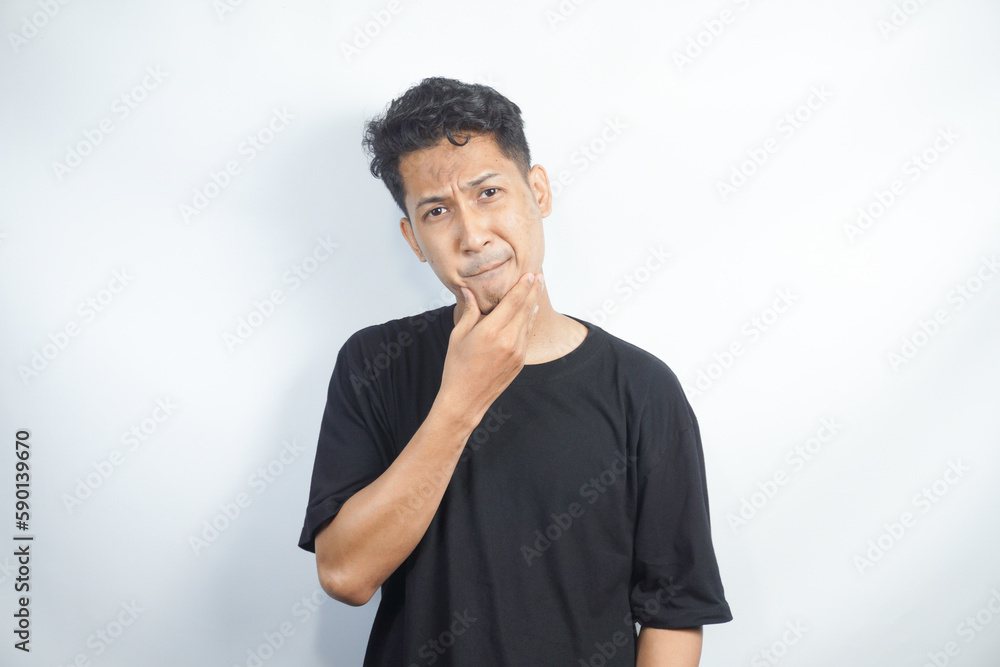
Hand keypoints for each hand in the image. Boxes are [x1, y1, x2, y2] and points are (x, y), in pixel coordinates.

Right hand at [436, 272, 543, 426]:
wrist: (465, 399)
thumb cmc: (456, 367)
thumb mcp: (458, 336)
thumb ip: (469, 311)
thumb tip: (468, 291)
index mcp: (490, 331)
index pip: (512, 302)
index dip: (522, 286)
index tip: (529, 274)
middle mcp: (507, 340)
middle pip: (525, 308)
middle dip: (533, 290)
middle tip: (539, 276)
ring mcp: (517, 352)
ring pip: (528, 321)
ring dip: (533, 304)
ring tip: (537, 289)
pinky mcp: (520, 362)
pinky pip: (527, 336)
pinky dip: (529, 321)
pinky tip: (530, 312)